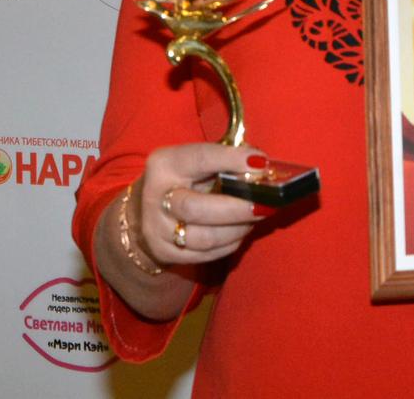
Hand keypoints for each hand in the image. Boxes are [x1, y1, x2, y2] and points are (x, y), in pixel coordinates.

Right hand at [129, 142, 272, 267]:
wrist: (148, 207)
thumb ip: (228, 159)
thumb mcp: (199, 159)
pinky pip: (206, 254)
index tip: (261, 164)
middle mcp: (156, 196)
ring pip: (204, 238)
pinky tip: (240, 230)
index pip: (200, 158)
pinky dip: (230, 243)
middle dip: (236, 208)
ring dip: (237, 229)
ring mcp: (156, 229)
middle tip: (265, 204)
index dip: (231, 160)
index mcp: (165, 164)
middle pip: (196, 208)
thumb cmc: (186, 177)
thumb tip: (263, 166)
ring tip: (256, 217)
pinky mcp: (164, 252)